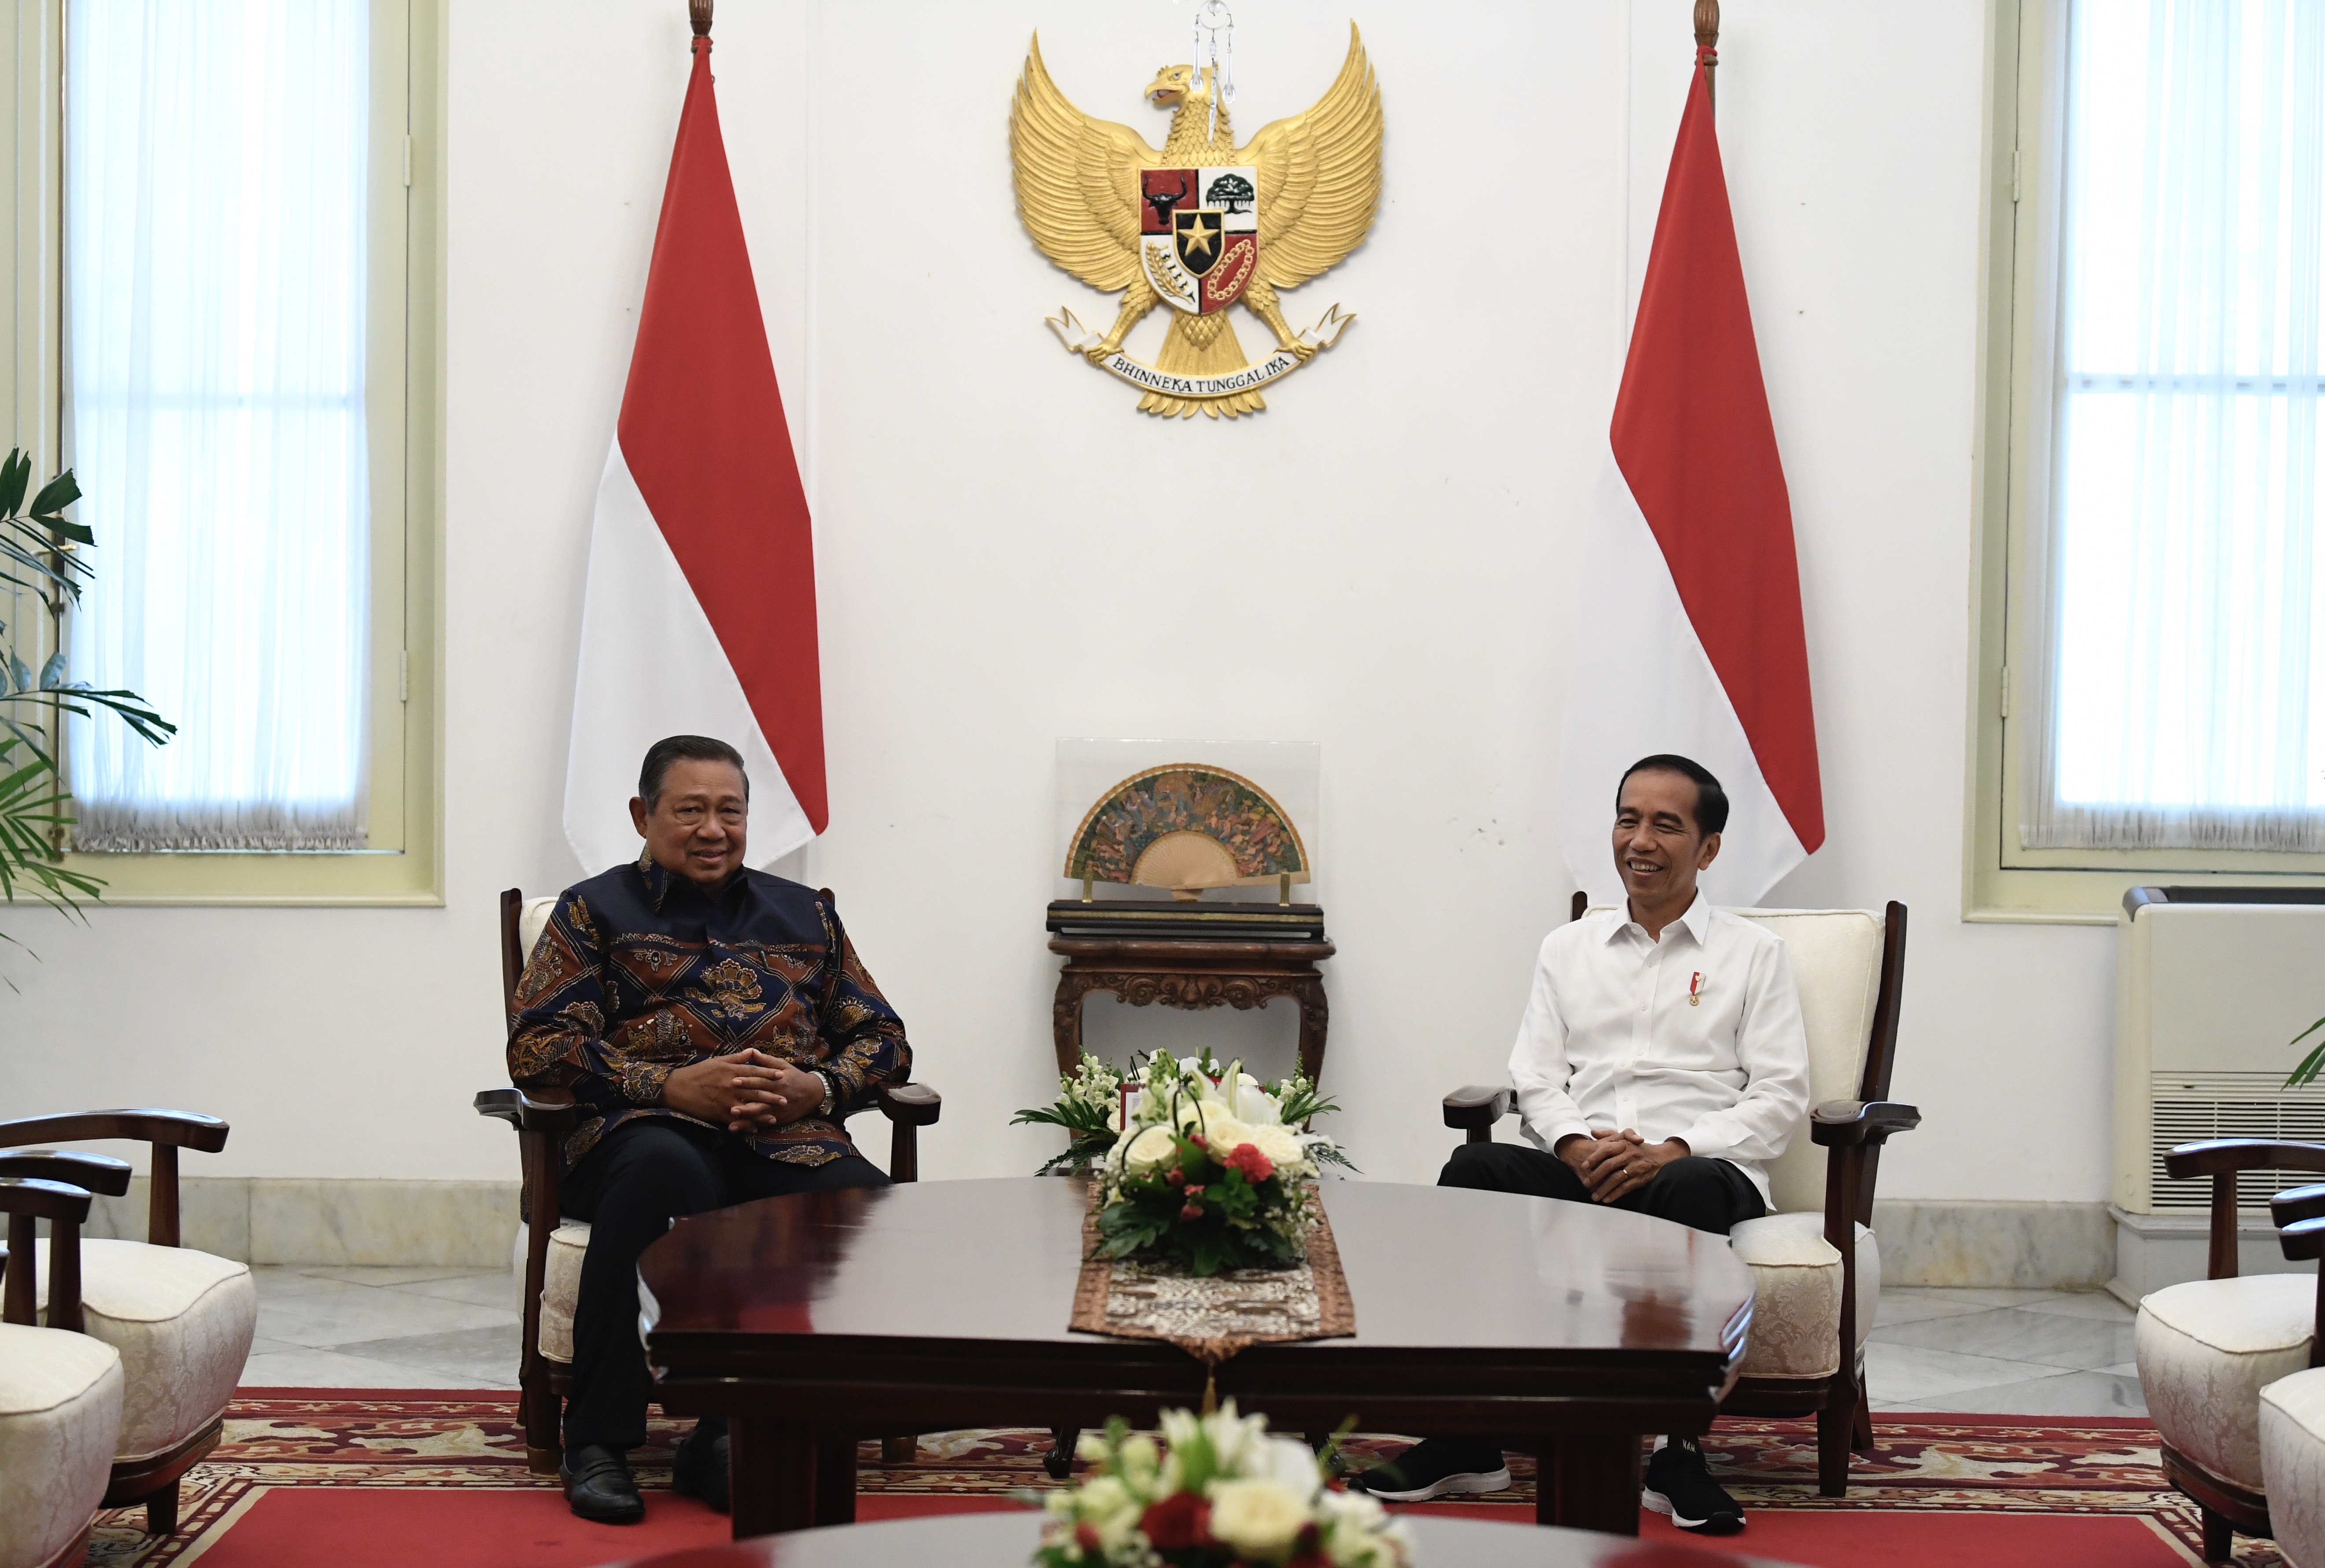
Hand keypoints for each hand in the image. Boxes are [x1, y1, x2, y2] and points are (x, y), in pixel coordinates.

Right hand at [662, 1051, 822, 1129]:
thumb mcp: (718, 1061)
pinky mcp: (719, 1113)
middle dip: (772, 1095)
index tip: (782, 1075)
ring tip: (775, 1116)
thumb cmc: (698, 1073)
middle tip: (786, 1099)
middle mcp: (731, 1085)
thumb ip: (737, 1058)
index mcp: (731, 1071)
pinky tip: (756, 1129)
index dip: (769, 1073)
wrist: (677, 1088)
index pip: (754, 1071)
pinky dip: (747, 1125)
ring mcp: (726, 1100)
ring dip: (763, 1112)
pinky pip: (737, 1120)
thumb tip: (753, 1051)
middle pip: (755, 1090)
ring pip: (749, 1107)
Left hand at [727, 1060, 829, 1130]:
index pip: (760, 1081)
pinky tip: (738, 1128)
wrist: (813, 1094)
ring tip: (732, 1118)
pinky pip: (762, 1123)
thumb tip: (752, 1051)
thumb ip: (767, 1060)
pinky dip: (750, 1126)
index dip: (747, 1081)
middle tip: (729, 1103)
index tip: (734, 1080)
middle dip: (744, 1102)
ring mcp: (777, 1110)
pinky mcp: (777, 1119)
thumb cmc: (795, 1077)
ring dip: (745, 1116)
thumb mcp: (784, 1066)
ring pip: (759, 1114)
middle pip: (758, 1099)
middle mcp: (776, 1096)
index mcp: (777, 1081)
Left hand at [1560, 1129, 1687, 1203]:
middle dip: (1596, 1175)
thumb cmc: (1638, 1147)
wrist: (1660, 1157)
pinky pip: (1625, 1188)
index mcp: (1624, 1144)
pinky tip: (1606, 1199)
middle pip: (1609, 1165)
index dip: (1594, 1158)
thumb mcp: (1625, 1137)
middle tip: (1586, 1183)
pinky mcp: (1640, 1179)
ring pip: (1616, 1179)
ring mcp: (1636, 1168)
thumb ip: (1608, 1135)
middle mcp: (1630, 1155)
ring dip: (1604, 1188)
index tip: (1584, 1166)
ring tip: (1594, 1196)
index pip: (1606, 1150)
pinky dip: (1615, 1194)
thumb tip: (1593, 1133)